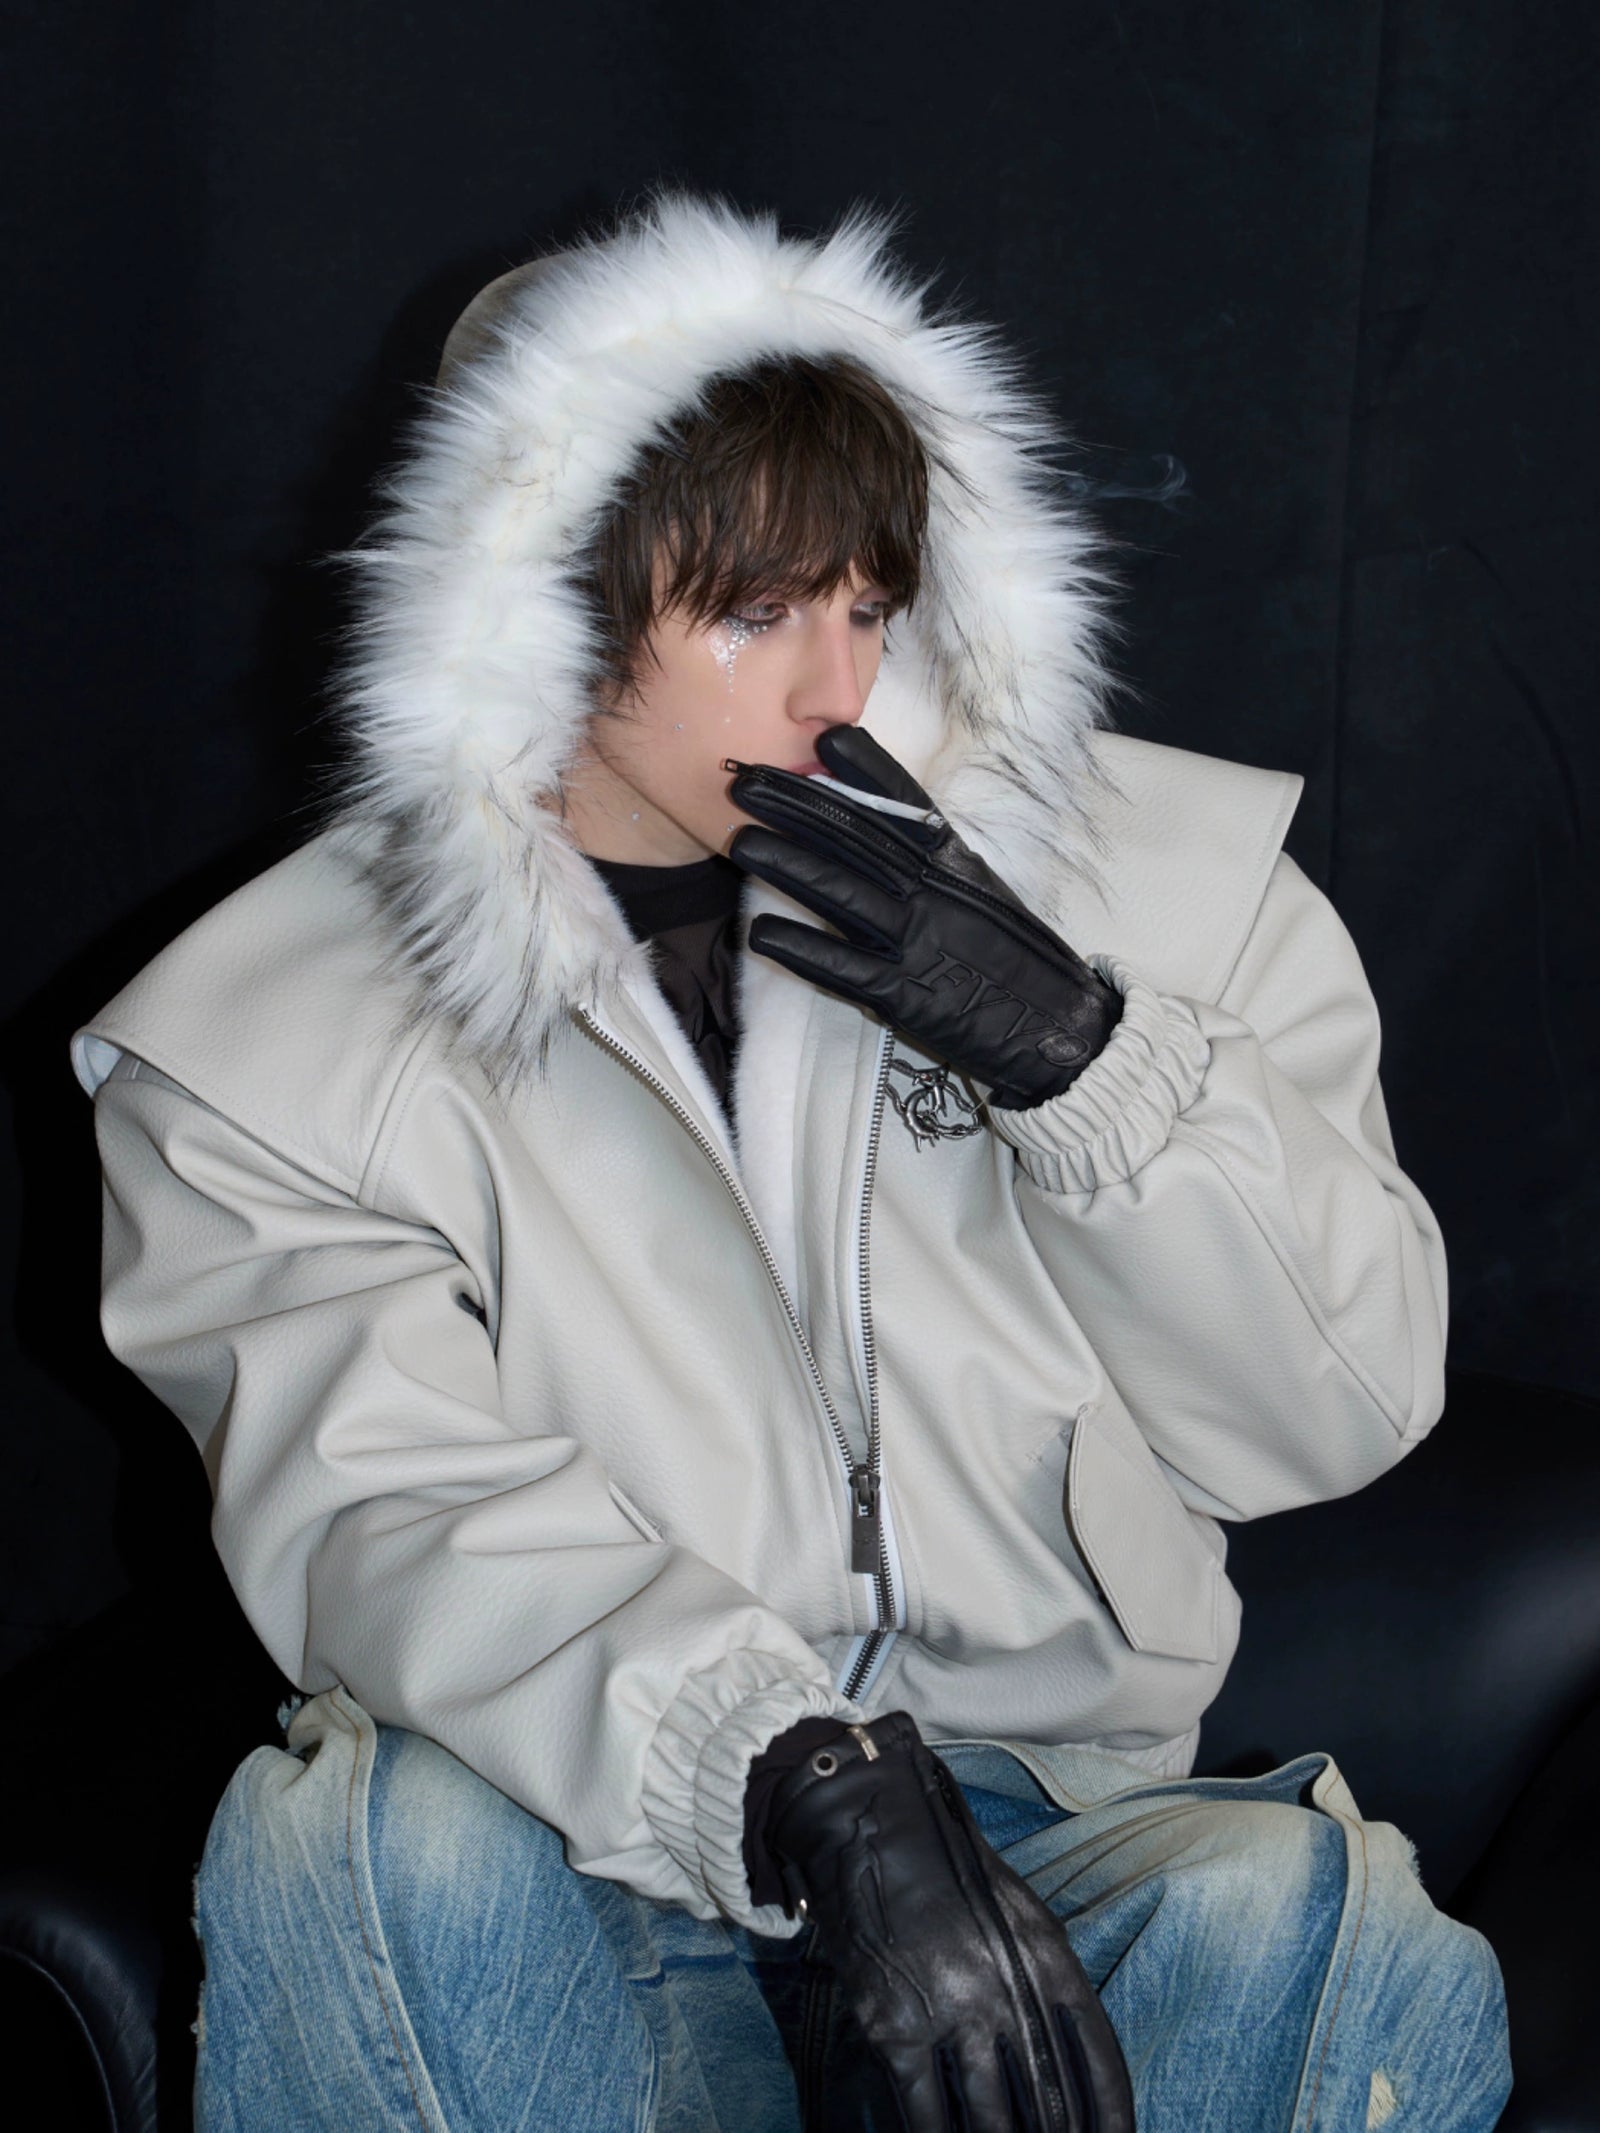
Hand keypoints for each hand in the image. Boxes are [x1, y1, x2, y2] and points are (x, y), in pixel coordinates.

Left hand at [727, 727, 1121, 1109]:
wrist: (1052, 1027)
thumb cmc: (1010, 959)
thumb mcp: (976, 894)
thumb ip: (929, 863)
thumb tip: (876, 830)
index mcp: (953, 863)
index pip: (905, 806)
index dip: (865, 770)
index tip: (825, 738)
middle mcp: (933, 892)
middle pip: (858, 839)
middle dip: (798, 807)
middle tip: (744, 782)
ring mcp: (917, 941)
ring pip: (843, 893)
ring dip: (788, 865)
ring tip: (741, 842)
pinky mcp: (904, 995)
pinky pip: (845, 968)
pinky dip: (804, 948)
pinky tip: (762, 933)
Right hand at [763, 1710, 1135, 2132]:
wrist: (872, 1831)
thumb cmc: (950, 1869)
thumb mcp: (1020, 1914)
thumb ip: (1047, 1981)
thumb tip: (1063, 2057)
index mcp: (1048, 1961)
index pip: (1098, 2060)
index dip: (1112, 2116)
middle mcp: (1008, 1994)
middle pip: (1047, 2104)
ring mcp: (951, 2015)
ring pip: (988, 2121)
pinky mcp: (896, 2031)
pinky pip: (926, 2114)